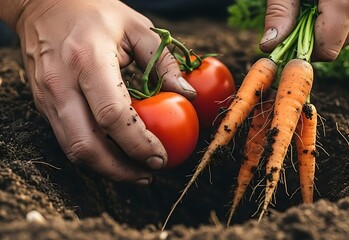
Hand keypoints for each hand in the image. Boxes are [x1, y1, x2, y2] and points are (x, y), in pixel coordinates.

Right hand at [13, 0, 195, 183]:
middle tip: (148, 173)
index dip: (138, 143)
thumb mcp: (137, 27)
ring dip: (106, 168)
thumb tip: (187, 94)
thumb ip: (164, 62)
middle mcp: (61, 83)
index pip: (112, 115)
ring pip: (73, 149)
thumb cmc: (95, 12)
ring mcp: (47, 96)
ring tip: (135, 172)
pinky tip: (115, 153)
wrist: (43, 5)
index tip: (160, 156)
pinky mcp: (42, 103)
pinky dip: (93, 153)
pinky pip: (67, 138)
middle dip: (120, 169)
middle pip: (87, 144)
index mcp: (88, 59)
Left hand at [260, 0, 348, 60]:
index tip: (289, 38)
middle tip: (302, 12)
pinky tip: (331, 2)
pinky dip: (340, 21)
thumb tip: (270, 46)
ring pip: (345, 38)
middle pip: (335, 46)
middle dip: (314, 37)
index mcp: (347, 0)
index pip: (327, 50)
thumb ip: (280, 12)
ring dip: (327, 29)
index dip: (305, 49)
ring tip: (317, 3)